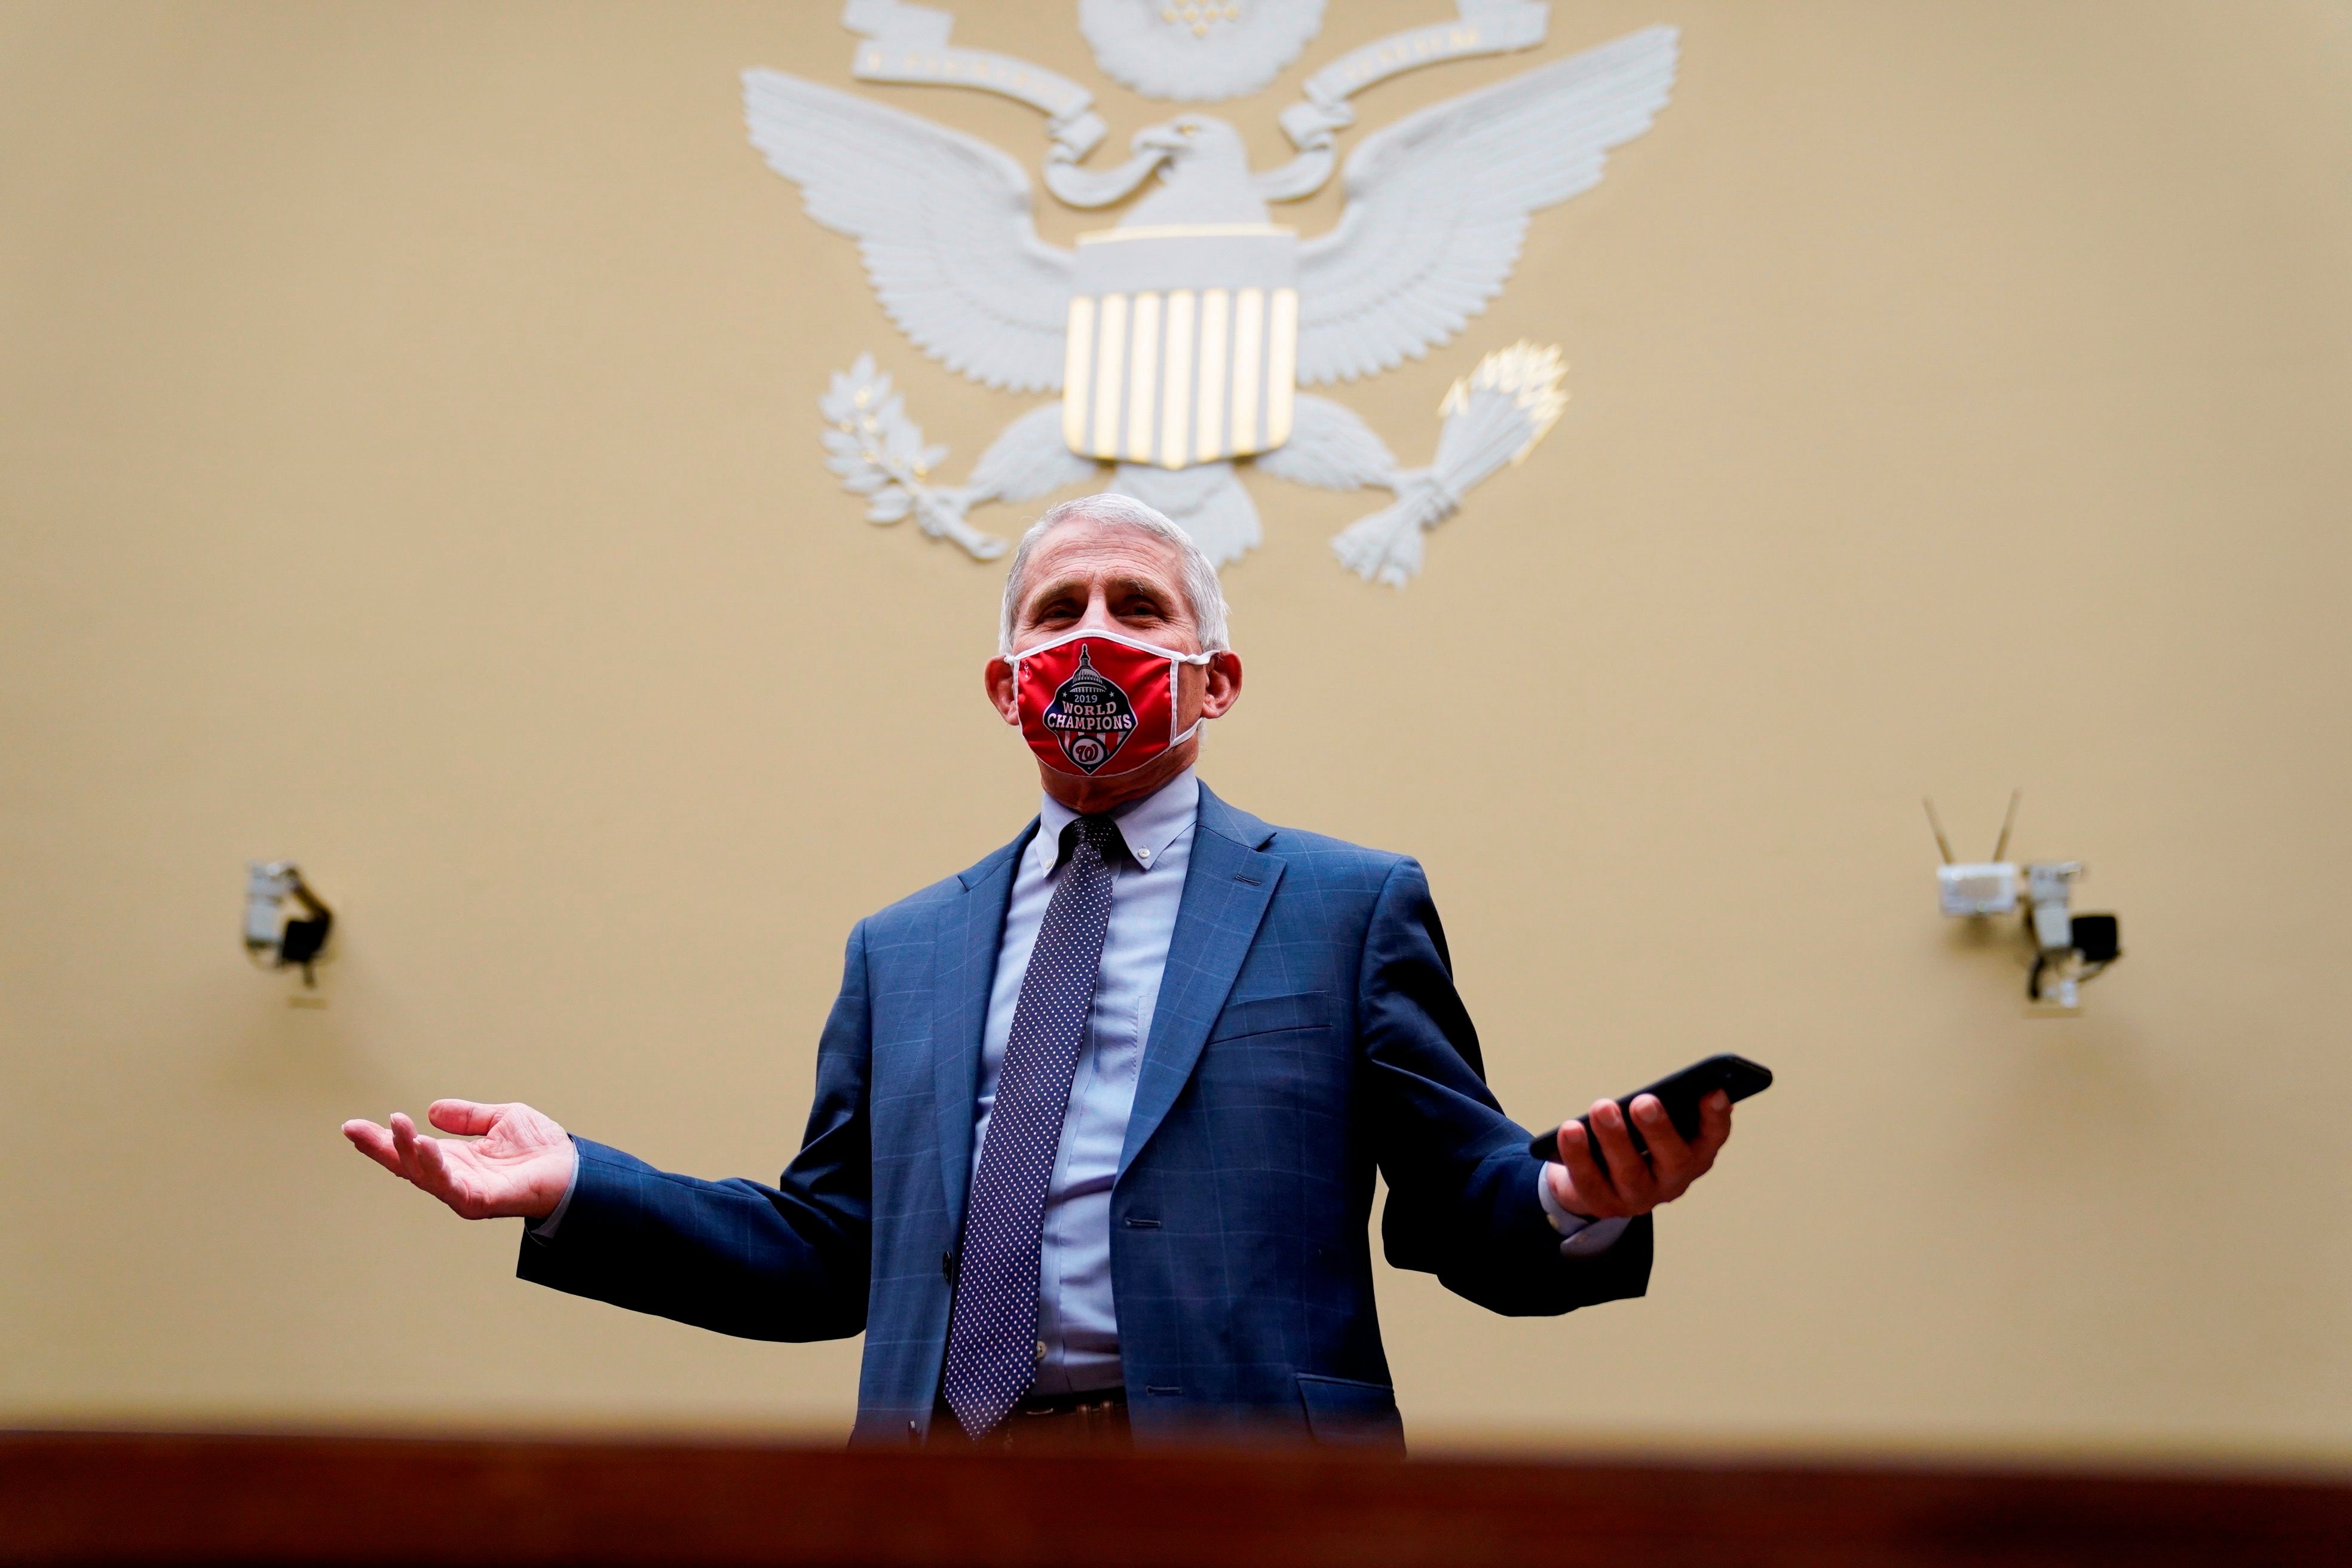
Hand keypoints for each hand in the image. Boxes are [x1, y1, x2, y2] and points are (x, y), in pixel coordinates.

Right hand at [342, 1100, 575, 1220]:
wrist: (574, 1167)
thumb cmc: (541, 1148)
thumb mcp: (500, 1120)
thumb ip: (467, 1117)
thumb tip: (432, 1111)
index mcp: (455, 1160)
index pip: (410, 1151)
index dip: (382, 1141)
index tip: (353, 1126)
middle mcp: (454, 1178)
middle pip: (406, 1166)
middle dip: (380, 1148)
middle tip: (355, 1129)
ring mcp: (465, 1193)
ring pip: (424, 1175)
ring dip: (406, 1151)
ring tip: (395, 1126)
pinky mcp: (481, 1202)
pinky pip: (451, 1186)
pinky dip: (435, 1168)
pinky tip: (425, 1145)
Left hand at [1545, 1090, 1731, 1221]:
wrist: (1594, 1179)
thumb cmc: (1633, 1139)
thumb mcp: (1651, 1123)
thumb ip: (1665, 1106)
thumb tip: (1678, 1086)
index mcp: (1694, 1154)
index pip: (1712, 1137)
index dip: (1715, 1117)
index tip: (1713, 1090)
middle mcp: (1672, 1181)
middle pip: (1673, 1160)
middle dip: (1659, 1130)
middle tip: (1643, 1101)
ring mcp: (1639, 1198)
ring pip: (1630, 1172)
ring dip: (1615, 1138)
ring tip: (1602, 1107)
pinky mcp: (1603, 1205)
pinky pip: (1590, 1181)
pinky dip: (1578, 1154)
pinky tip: (1570, 1129)